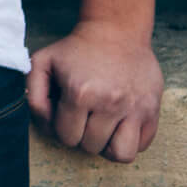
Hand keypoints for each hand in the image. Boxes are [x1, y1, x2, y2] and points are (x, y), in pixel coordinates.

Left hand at [26, 21, 163, 162]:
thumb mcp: (43, 62)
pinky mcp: (152, 110)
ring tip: (102, 129)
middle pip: (91, 147)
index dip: (61, 129)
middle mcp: (109, 103)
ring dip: (107, 147)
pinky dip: (129, 142)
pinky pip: (142, 146)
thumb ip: (33, 94)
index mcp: (80, 93)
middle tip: (82, 118)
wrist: (116, 32)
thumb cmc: (76, 50)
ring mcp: (134, 109)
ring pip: (121, 155)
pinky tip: (119, 125)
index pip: (66, 137)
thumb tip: (45, 123)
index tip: (64, 115)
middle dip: (82, 136)